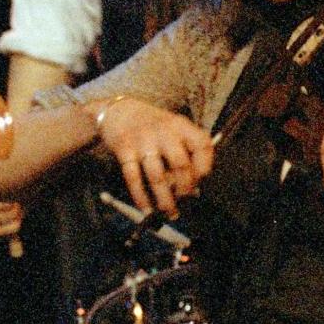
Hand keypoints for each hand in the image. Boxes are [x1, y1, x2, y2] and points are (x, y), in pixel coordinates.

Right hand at [95, 98, 212, 216]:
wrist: (118, 111)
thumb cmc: (152, 125)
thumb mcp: (173, 127)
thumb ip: (185, 150)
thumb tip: (194, 186)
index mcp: (181, 126)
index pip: (202, 145)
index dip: (205, 166)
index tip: (201, 182)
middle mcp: (164, 132)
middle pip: (181, 165)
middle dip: (185, 188)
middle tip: (185, 200)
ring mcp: (143, 141)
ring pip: (157, 176)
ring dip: (165, 199)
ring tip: (169, 212)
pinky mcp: (124, 150)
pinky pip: (134, 178)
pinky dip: (141, 197)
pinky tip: (146, 208)